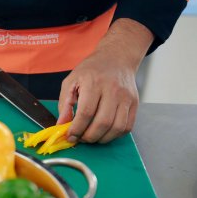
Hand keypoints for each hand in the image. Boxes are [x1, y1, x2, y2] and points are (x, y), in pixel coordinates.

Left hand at [57, 18, 153, 143]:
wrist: (116, 58)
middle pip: (102, 123)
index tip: (70, 136)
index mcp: (94, 83)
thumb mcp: (71, 81)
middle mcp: (113, 90)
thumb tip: (61, 125)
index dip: (76, 129)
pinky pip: (127, 127)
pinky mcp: (135, 103)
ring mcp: (126, 97)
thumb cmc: (91, 71)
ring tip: (92, 136)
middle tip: (80, 138)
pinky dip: (114, 135)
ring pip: (117, 128)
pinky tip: (104, 132)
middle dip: (89, 137)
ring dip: (102, 139)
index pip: (86, 112)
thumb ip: (65, 104)